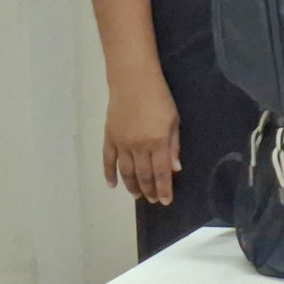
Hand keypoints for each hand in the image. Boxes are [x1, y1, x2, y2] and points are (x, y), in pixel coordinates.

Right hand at [103, 79, 180, 204]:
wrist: (133, 82)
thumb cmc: (160, 98)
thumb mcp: (174, 120)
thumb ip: (174, 145)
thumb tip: (175, 169)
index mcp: (158, 142)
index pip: (161, 173)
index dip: (163, 189)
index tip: (165, 201)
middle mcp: (139, 147)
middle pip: (144, 175)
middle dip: (149, 190)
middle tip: (152, 200)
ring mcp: (122, 143)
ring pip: (126, 172)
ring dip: (132, 186)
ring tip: (137, 195)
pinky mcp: (109, 138)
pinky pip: (108, 161)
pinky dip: (109, 174)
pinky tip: (112, 185)